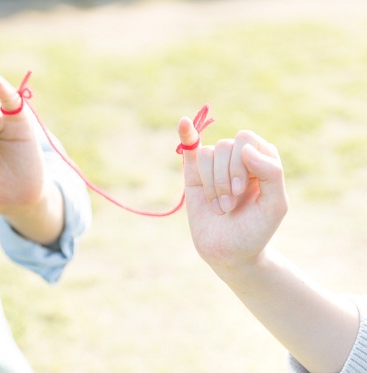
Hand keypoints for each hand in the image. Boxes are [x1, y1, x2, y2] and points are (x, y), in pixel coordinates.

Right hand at [177, 117, 287, 269]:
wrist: (229, 252)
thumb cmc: (255, 230)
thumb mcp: (274, 206)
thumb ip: (271, 174)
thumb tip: (246, 149)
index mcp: (263, 159)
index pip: (248, 142)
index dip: (241, 164)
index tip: (241, 191)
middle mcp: (239, 157)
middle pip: (226, 146)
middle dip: (225, 177)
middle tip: (230, 204)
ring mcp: (216, 165)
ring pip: (208, 155)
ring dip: (212, 185)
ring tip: (220, 207)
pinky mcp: (194, 173)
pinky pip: (191, 147)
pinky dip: (187, 135)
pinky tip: (184, 123)